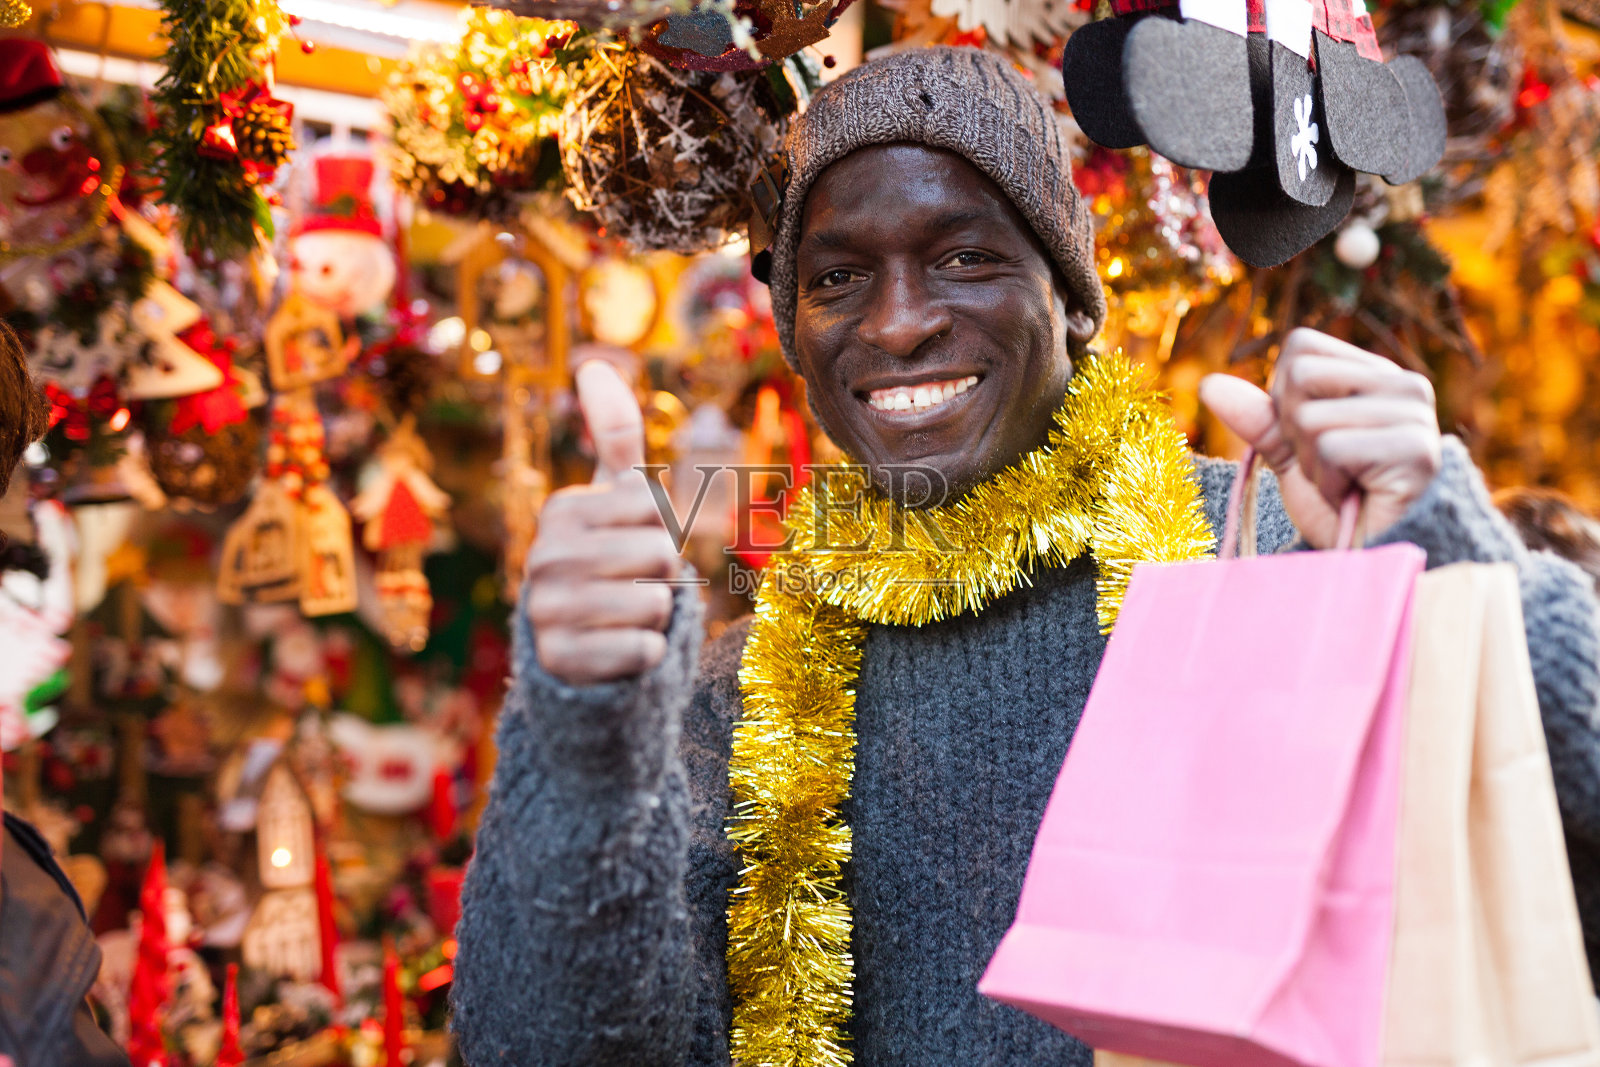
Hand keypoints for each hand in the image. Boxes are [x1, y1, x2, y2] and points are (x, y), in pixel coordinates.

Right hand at [526, 361, 678, 685]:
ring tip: (621, 618)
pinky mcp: (560, 661)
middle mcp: (545, 556)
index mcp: (561, 510)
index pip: (657, 510)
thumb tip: (593, 365)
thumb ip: (614, 434)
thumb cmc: (608, 560)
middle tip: (629, 587)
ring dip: (655, 617)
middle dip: (663, 578)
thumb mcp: (613, 499)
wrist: (577, 648)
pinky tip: (614, 652)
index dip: (660, 532)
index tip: (629, 545)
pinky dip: (645, 656)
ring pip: (656, 605)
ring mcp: (546, 610)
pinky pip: (642, 650)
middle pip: (662, 556)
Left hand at [1199, 328, 1441, 548]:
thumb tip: (1208, 383)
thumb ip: (1258, 417)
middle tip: (1328, 467)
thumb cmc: (1335, 504)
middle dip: (1293, 430)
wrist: (1369, 556)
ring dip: (1312, 464)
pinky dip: (1329, 484)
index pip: (1301, 346)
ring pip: (1310, 417)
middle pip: (1300, 372)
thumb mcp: (1288, 454)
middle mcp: (1403, 383)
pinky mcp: (1416, 450)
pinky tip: (1356, 498)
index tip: (1309, 438)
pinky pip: (1332, 450)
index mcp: (1374, 374)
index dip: (1284, 396)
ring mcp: (1414, 414)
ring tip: (1344, 485)